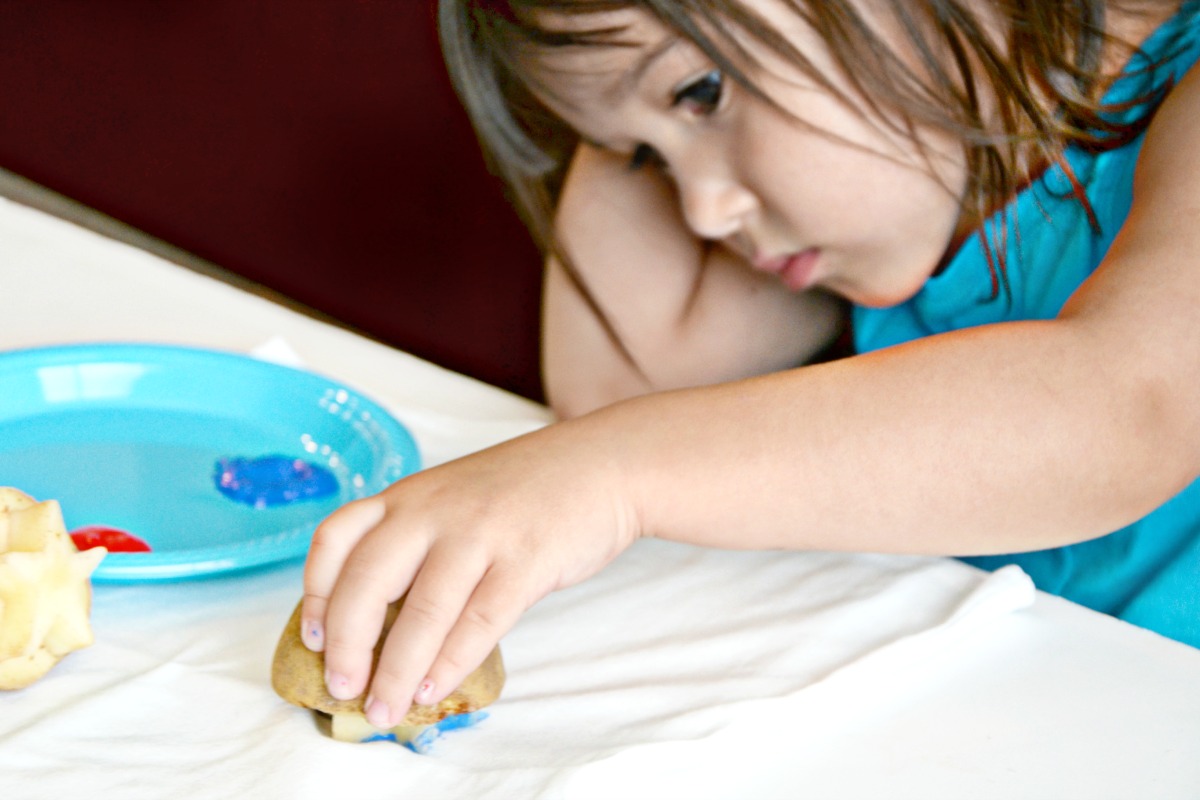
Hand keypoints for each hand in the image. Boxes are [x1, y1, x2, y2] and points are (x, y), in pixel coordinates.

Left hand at [299, 417, 638, 727]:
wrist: (602, 466)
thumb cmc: (524, 491)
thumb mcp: (453, 497)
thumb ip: (416, 541)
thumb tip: (379, 624)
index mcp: (410, 494)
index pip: (337, 538)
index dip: (316, 592)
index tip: (314, 635)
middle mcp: (435, 509)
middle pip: (367, 581)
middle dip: (348, 645)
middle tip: (344, 687)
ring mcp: (481, 533)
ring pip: (422, 611)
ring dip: (397, 669)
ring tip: (387, 706)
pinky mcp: (525, 560)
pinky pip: (479, 622)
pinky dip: (451, 662)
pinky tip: (435, 687)